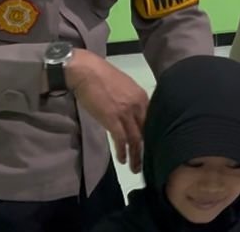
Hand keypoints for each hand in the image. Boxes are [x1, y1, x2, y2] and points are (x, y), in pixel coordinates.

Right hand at [66, 50, 149, 172]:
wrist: (87, 71)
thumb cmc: (102, 77)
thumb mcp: (124, 87)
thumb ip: (131, 101)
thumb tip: (132, 114)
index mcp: (142, 97)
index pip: (153, 120)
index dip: (152, 135)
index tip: (152, 146)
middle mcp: (138, 105)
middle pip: (147, 131)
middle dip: (147, 149)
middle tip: (146, 162)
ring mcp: (126, 113)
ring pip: (136, 139)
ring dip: (136, 155)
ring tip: (135, 168)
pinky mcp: (112, 119)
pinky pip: (121, 139)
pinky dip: (123, 151)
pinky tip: (123, 160)